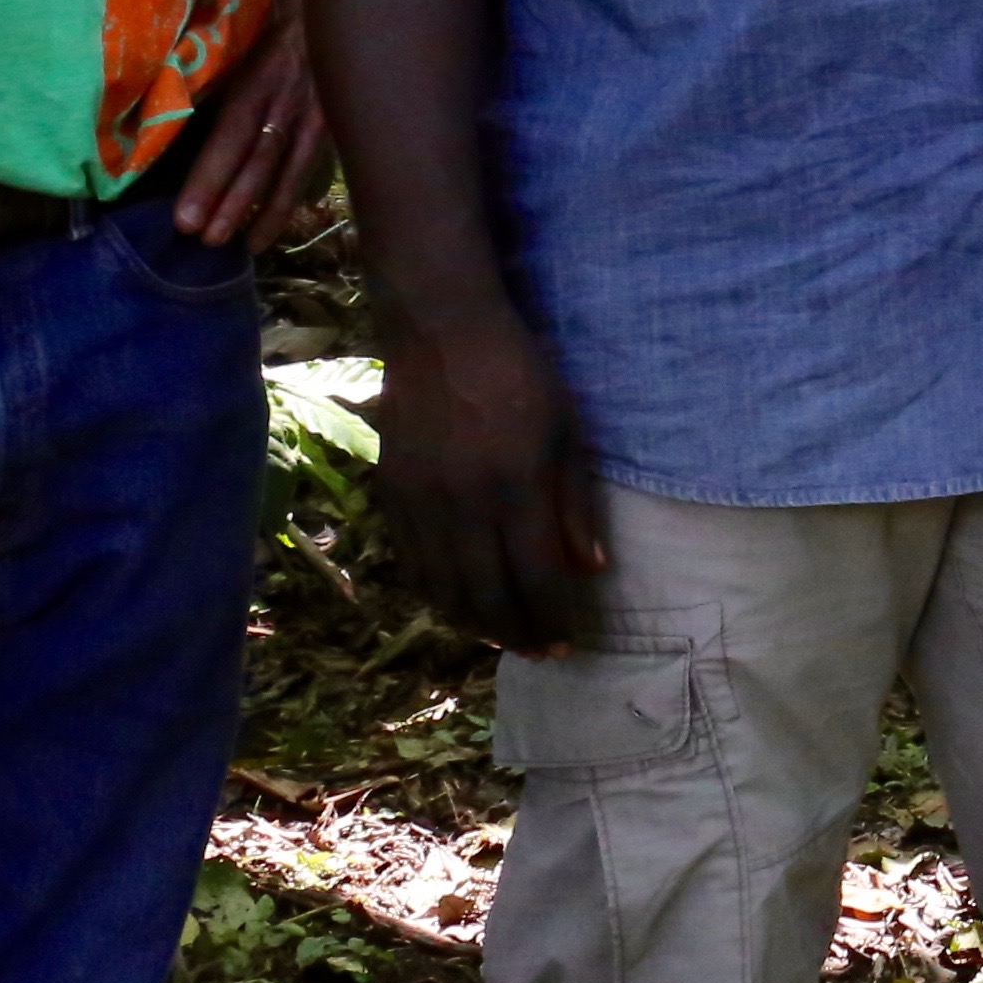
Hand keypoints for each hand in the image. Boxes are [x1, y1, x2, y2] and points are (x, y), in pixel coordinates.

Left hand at [167, 9, 332, 252]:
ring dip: (267, 213)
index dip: (208, 180)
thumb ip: (209, 93)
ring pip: (289, 172)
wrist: (326, 22)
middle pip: (258, 163)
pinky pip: (311, 170)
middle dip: (233, 204)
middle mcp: (285, 107)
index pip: (228, 139)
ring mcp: (315, 121)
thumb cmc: (265, 42)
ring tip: (248, 247)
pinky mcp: (332, 130)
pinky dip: (294, 200)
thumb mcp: (234, 58)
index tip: (185, 218)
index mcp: (254, 87)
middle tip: (208, 241)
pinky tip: (278, 229)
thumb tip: (161, 130)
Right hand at [375, 303, 607, 655]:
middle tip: (543, 651)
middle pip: (489, 597)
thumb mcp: (567, 431)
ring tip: (505, 637)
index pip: (539, 579)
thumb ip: (576, 505)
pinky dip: (438, 596)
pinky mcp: (391, 494)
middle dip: (520, 634)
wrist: (441, 330)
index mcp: (517, 487)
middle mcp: (464, 504)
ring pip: (444, 591)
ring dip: (477, 625)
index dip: (556, 620)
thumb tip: (591, 572)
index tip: (572, 641)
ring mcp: (421, 502)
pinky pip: (413, 566)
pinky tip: (461, 604)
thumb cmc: (520, 374)